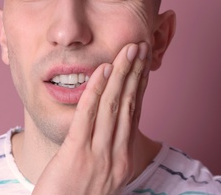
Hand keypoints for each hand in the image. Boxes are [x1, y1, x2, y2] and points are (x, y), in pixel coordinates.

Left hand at [33, 42, 150, 194]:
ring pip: (114, 106)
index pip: (135, 112)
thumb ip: (110, 147)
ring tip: (126, 50)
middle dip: (135, 73)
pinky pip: (88, 116)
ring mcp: (98, 155)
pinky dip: (96, 90)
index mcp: (124, 158)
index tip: (143, 62)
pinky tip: (102, 71)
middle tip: (140, 47)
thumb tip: (116, 123)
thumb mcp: (102, 173)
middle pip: (129, 104)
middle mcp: (117, 155)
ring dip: (121, 74)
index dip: (139, 84)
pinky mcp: (77, 154)